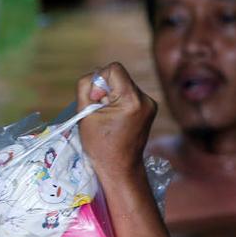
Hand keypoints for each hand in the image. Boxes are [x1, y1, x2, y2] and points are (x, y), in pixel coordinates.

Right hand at [76, 62, 156, 179]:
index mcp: (132, 99)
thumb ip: (85, 86)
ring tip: (107, 117)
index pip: (113, 69)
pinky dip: (119, 102)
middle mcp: (146, 99)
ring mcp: (151, 104)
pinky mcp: (150, 109)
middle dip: (105, 90)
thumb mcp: (84, 113)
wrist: (120, 167)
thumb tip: (96, 77)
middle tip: (99, 111)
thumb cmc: (99, 144)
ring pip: (124, 85)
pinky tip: (115, 119)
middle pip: (119, 76)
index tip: (95, 100)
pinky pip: (130, 94)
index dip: (99, 81)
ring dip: (111, 96)